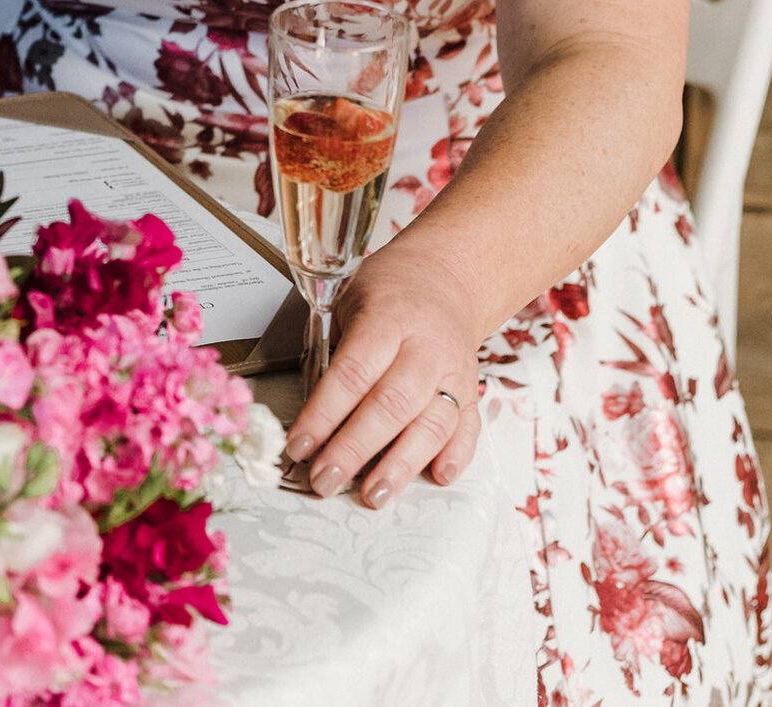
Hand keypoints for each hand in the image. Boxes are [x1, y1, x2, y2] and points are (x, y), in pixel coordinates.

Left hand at [285, 244, 485, 507]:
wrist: (446, 276)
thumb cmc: (388, 292)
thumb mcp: (350, 303)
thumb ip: (335, 351)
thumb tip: (312, 416)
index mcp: (389, 319)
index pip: (353, 374)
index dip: (323, 414)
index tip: (298, 445)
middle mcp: (427, 349)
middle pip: (390, 406)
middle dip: (354, 449)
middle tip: (324, 480)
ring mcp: (455, 372)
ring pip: (432, 425)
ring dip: (401, 465)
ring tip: (373, 495)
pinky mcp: (473, 391)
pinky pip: (468, 428)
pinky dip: (456, 456)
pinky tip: (438, 478)